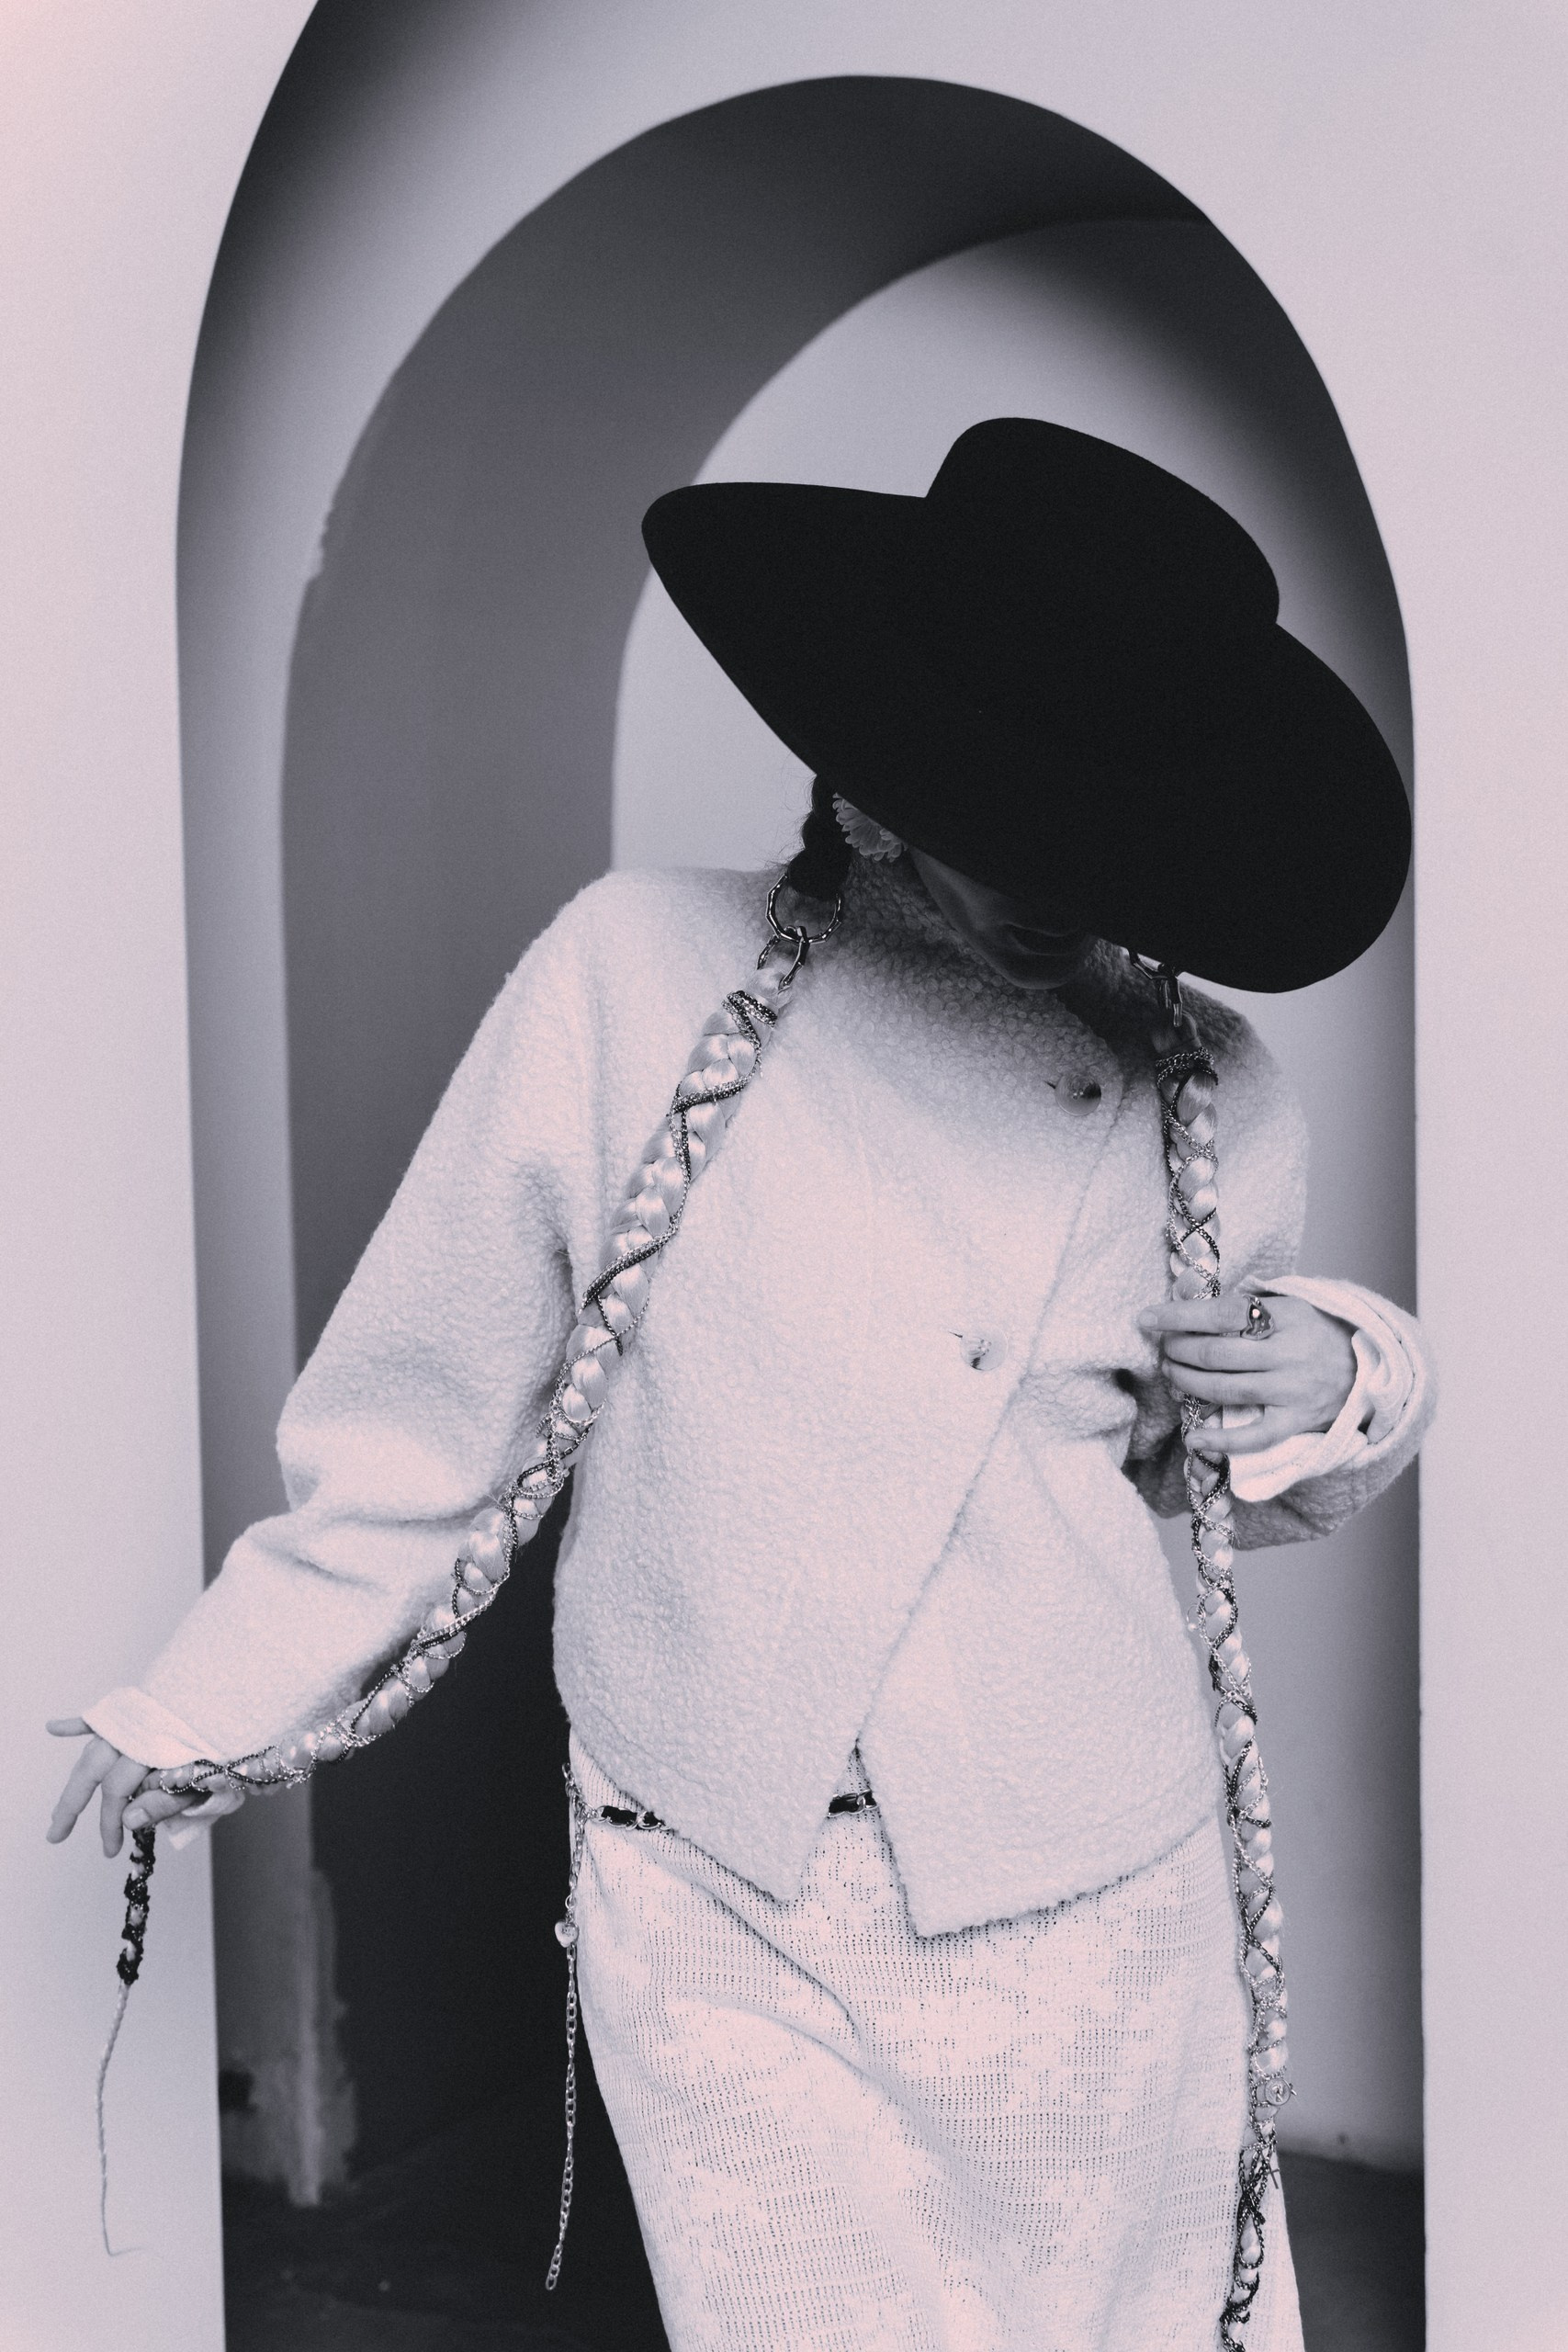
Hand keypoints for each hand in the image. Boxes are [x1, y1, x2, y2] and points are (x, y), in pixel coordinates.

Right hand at [45, 1719, 240, 1854]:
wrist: (253, 1704)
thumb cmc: (237, 1748)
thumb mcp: (207, 1785)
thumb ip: (166, 1802)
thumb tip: (127, 1822)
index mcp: (155, 1750)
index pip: (117, 1791)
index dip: (108, 1823)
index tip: (110, 1849)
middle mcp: (141, 1731)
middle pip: (95, 1769)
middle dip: (73, 1804)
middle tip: (55, 1835)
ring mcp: (141, 1718)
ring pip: (96, 1747)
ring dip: (76, 1777)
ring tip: (60, 1808)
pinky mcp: (146, 1708)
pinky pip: (108, 1714)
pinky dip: (80, 1722)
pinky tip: (55, 1727)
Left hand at [1137, 1289, 1357, 1455]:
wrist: (1372, 1366)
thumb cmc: (1318, 1332)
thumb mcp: (1291, 1305)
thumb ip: (1246, 1305)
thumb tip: (1188, 1299)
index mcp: (1287, 1316)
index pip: (1222, 1314)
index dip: (1179, 1316)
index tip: (1148, 1318)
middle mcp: (1290, 1353)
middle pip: (1218, 1354)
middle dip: (1179, 1351)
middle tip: (1165, 1349)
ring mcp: (1295, 1390)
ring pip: (1227, 1390)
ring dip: (1188, 1384)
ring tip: (1172, 1375)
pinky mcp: (1299, 1422)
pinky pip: (1255, 1436)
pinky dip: (1221, 1440)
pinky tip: (1194, 1438)